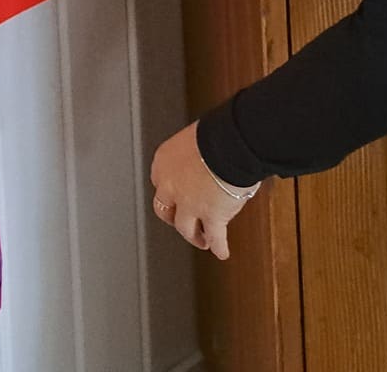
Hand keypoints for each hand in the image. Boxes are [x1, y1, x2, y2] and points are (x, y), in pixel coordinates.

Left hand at [149, 121, 256, 259]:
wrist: (228, 144)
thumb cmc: (216, 134)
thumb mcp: (195, 141)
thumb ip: (195, 156)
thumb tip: (207, 161)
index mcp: (163, 162)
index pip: (159, 182)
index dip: (170, 192)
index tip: (176, 196)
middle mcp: (170, 184)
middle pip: (165, 208)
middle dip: (173, 217)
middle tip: (181, 222)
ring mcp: (189, 203)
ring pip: (185, 228)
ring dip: (193, 236)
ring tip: (200, 239)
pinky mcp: (210, 216)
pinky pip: (214, 237)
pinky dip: (218, 246)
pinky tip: (221, 252)